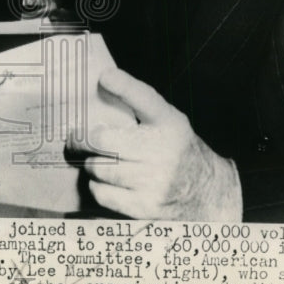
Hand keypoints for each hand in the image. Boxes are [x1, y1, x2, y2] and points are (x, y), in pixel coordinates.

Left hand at [67, 68, 241, 220]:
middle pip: (103, 139)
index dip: (124, 86)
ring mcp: (155, 181)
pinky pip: (102, 193)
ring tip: (99, 161)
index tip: (105, 77)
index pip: (145, 98)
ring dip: (92, 164)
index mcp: (169, 123)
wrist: (207, 192)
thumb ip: (138, 106)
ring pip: (98, 167)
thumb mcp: (167, 122)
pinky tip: (106, 181)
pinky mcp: (145, 206)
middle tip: (76, 138)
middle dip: (83, 139)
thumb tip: (101, 83)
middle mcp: (163, 150)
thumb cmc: (176, 151)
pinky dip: (97, 186)